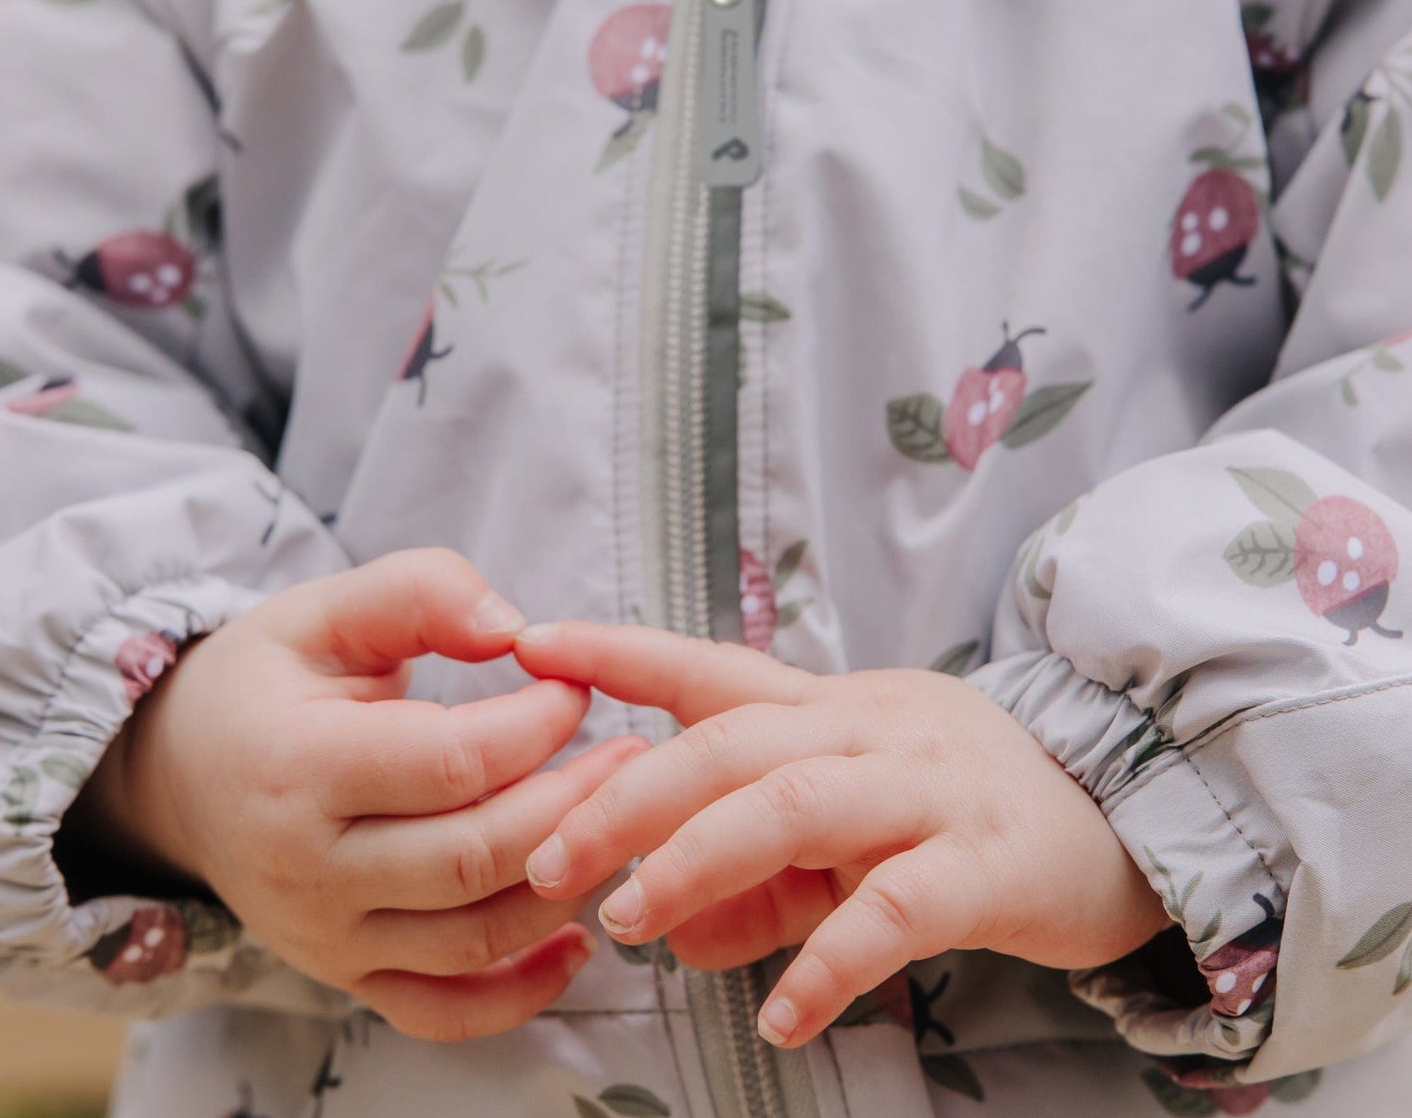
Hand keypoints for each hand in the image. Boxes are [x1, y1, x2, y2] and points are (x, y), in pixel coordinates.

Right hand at [76, 550, 647, 1040]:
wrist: (184, 774)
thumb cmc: (267, 681)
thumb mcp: (326, 608)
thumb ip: (420, 591)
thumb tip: (512, 626)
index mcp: (296, 766)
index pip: (450, 762)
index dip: (537, 723)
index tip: (577, 685)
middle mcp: (305, 869)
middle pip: (473, 857)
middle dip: (574, 803)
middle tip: (631, 753)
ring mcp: (325, 938)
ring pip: (475, 938)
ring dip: (568, 884)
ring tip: (621, 820)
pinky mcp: (349, 976)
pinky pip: (444, 1011)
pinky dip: (521, 992)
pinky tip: (578, 937)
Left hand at [514, 623, 1167, 1047]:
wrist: (1122, 812)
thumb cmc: (956, 809)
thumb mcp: (850, 823)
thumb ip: (758, 870)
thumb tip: (671, 926)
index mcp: (829, 706)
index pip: (709, 667)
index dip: (619, 652)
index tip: (533, 642)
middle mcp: (869, 729)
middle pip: (731, 740)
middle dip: (631, 796)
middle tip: (550, 860)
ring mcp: (929, 790)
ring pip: (795, 803)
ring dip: (701, 862)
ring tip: (633, 922)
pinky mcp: (990, 864)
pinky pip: (896, 908)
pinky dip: (828, 959)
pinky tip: (782, 1013)